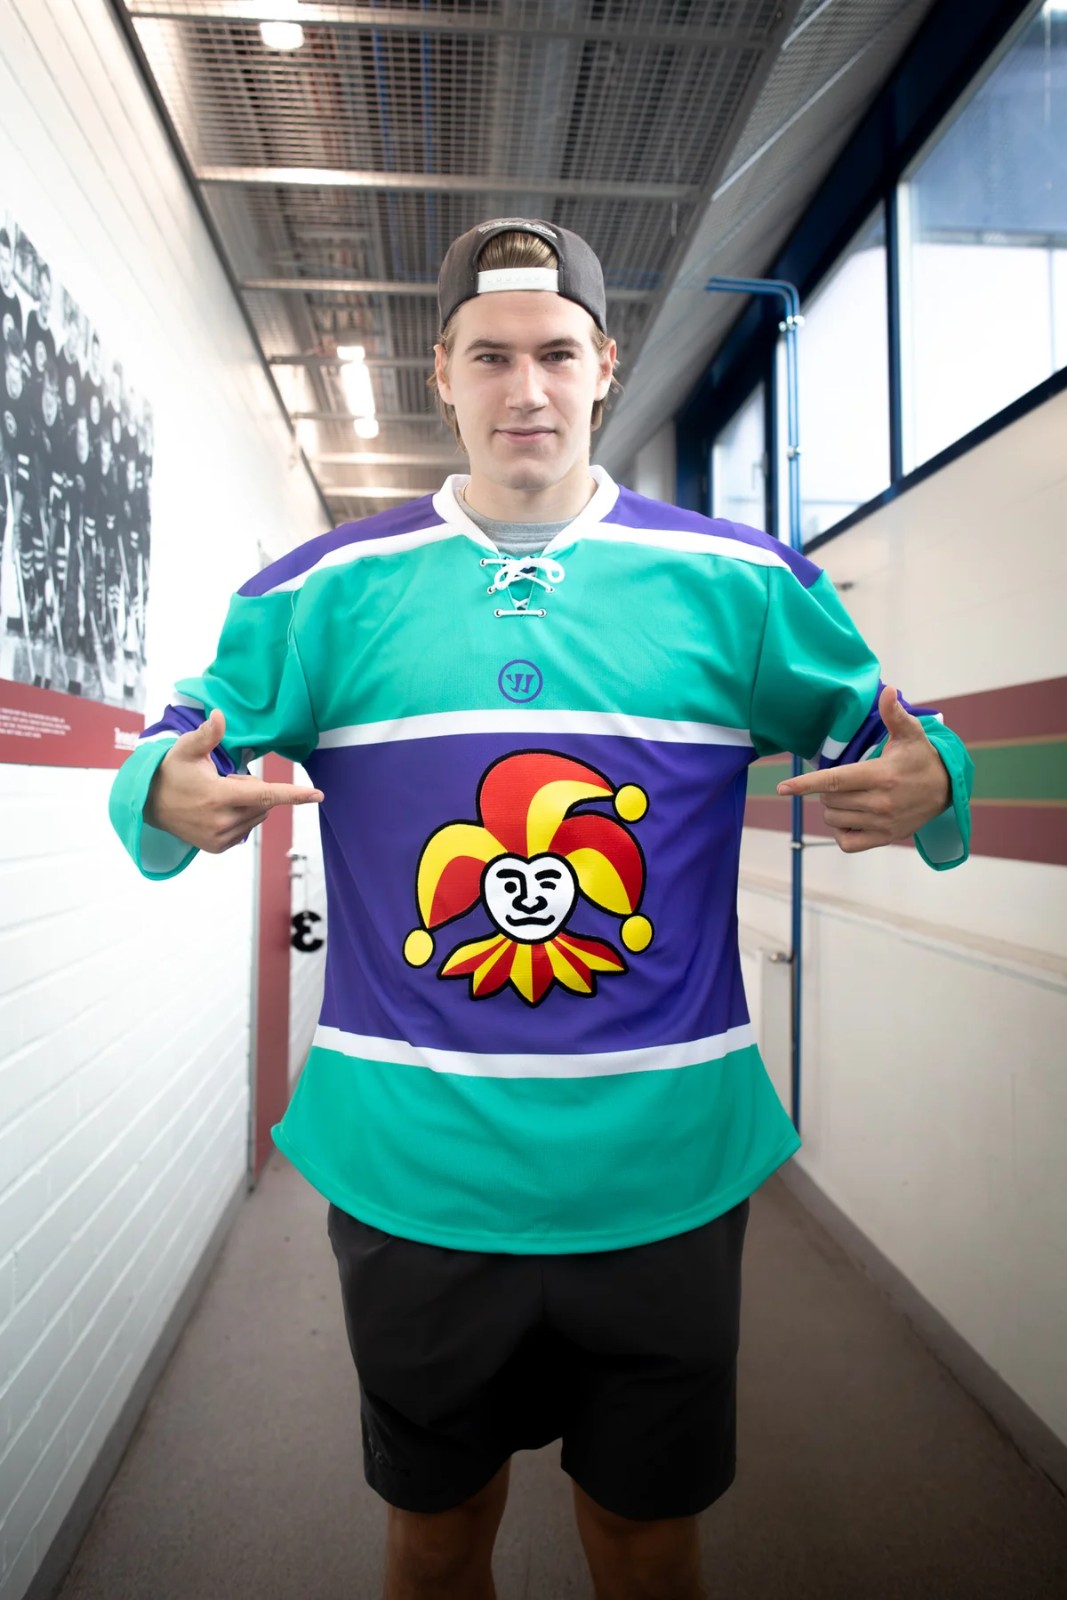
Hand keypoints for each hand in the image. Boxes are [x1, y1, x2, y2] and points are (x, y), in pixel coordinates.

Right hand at [144, 708, 322, 852]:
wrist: (149, 804)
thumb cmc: (171, 772)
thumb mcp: (185, 749)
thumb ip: (206, 734)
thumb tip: (218, 714)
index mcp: (218, 796)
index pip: (265, 795)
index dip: (294, 795)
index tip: (318, 795)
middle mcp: (221, 821)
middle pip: (262, 803)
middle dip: (251, 789)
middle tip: (223, 781)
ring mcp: (219, 838)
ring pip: (257, 817)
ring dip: (247, 804)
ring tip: (216, 797)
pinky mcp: (217, 847)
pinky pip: (246, 829)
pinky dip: (240, 817)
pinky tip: (215, 811)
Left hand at [775, 685, 950, 853]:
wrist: (946, 790)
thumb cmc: (921, 758)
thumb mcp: (911, 734)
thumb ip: (894, 714)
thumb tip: (889, 691)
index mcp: (881, 776)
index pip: (835, 781)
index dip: (806, 784)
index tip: (783, 788)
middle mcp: (880, 803)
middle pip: (830, 800)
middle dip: (827, 789)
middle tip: (845, 780)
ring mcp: (882, 823)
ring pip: (834, 819)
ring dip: (832, 808)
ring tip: (849, 796)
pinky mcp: (884, 838)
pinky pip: (847, 842)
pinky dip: (841, 831)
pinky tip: (849, 818)